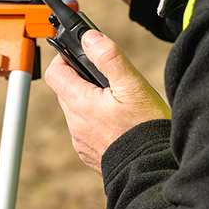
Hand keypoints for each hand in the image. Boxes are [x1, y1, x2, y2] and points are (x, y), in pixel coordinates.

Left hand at [45, 30, 169, 173]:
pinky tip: (119, 122)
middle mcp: (75, 123)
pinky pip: (86, 130)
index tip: (82, 54)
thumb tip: (89, 37)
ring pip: (77, 111)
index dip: (65, 58)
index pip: (55, 72)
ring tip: (118, 101)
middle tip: (107, 77)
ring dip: (90, 101)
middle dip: (82, 78)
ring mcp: (81, 141)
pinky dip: (97, 121)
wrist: (153, 171)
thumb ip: (109, 56)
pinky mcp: (90, 154)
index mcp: (80, 103)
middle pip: (66, 90)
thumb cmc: (145, 129)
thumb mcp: (132, 85)